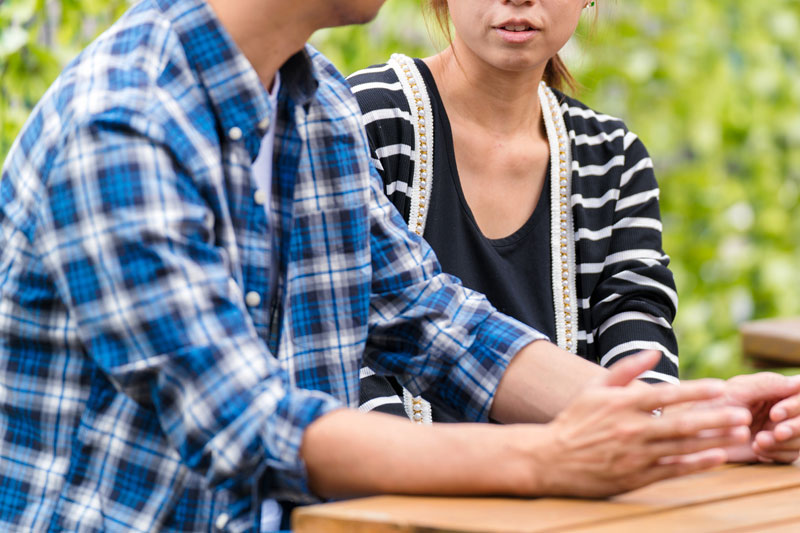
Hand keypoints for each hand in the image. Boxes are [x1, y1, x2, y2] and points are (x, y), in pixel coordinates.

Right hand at [532, 351, 751, 497]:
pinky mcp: (635, 476)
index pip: (664, 395)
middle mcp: (630, 428)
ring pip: (681, 447)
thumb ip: (625, 369)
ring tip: (739, 433)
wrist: (549, 459)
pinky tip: (716, 457)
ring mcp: (634, 454)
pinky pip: (672, 469)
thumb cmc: (574, 421)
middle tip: (741, 414)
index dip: (695, 390)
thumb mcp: (593, 388)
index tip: (720, 386)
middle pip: (680, 423)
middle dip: (714, 418)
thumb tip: (654, 352)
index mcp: (620, 404)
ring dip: (713, 440)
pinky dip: (696, 464)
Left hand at [712, 373, 799, 462]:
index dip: (794, 406)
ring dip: (785, 443)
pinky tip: (758, 450)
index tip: (775, 414)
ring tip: (759, 442)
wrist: (693, 433)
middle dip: (795, 427)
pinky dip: (777, 454)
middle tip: (776, 434)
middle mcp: (781, 408)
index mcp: (775, 389)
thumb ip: (768, 384)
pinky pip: (789, 455)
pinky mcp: (774, 449)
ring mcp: (779, 429)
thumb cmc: (710, 405)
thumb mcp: (737, 390)